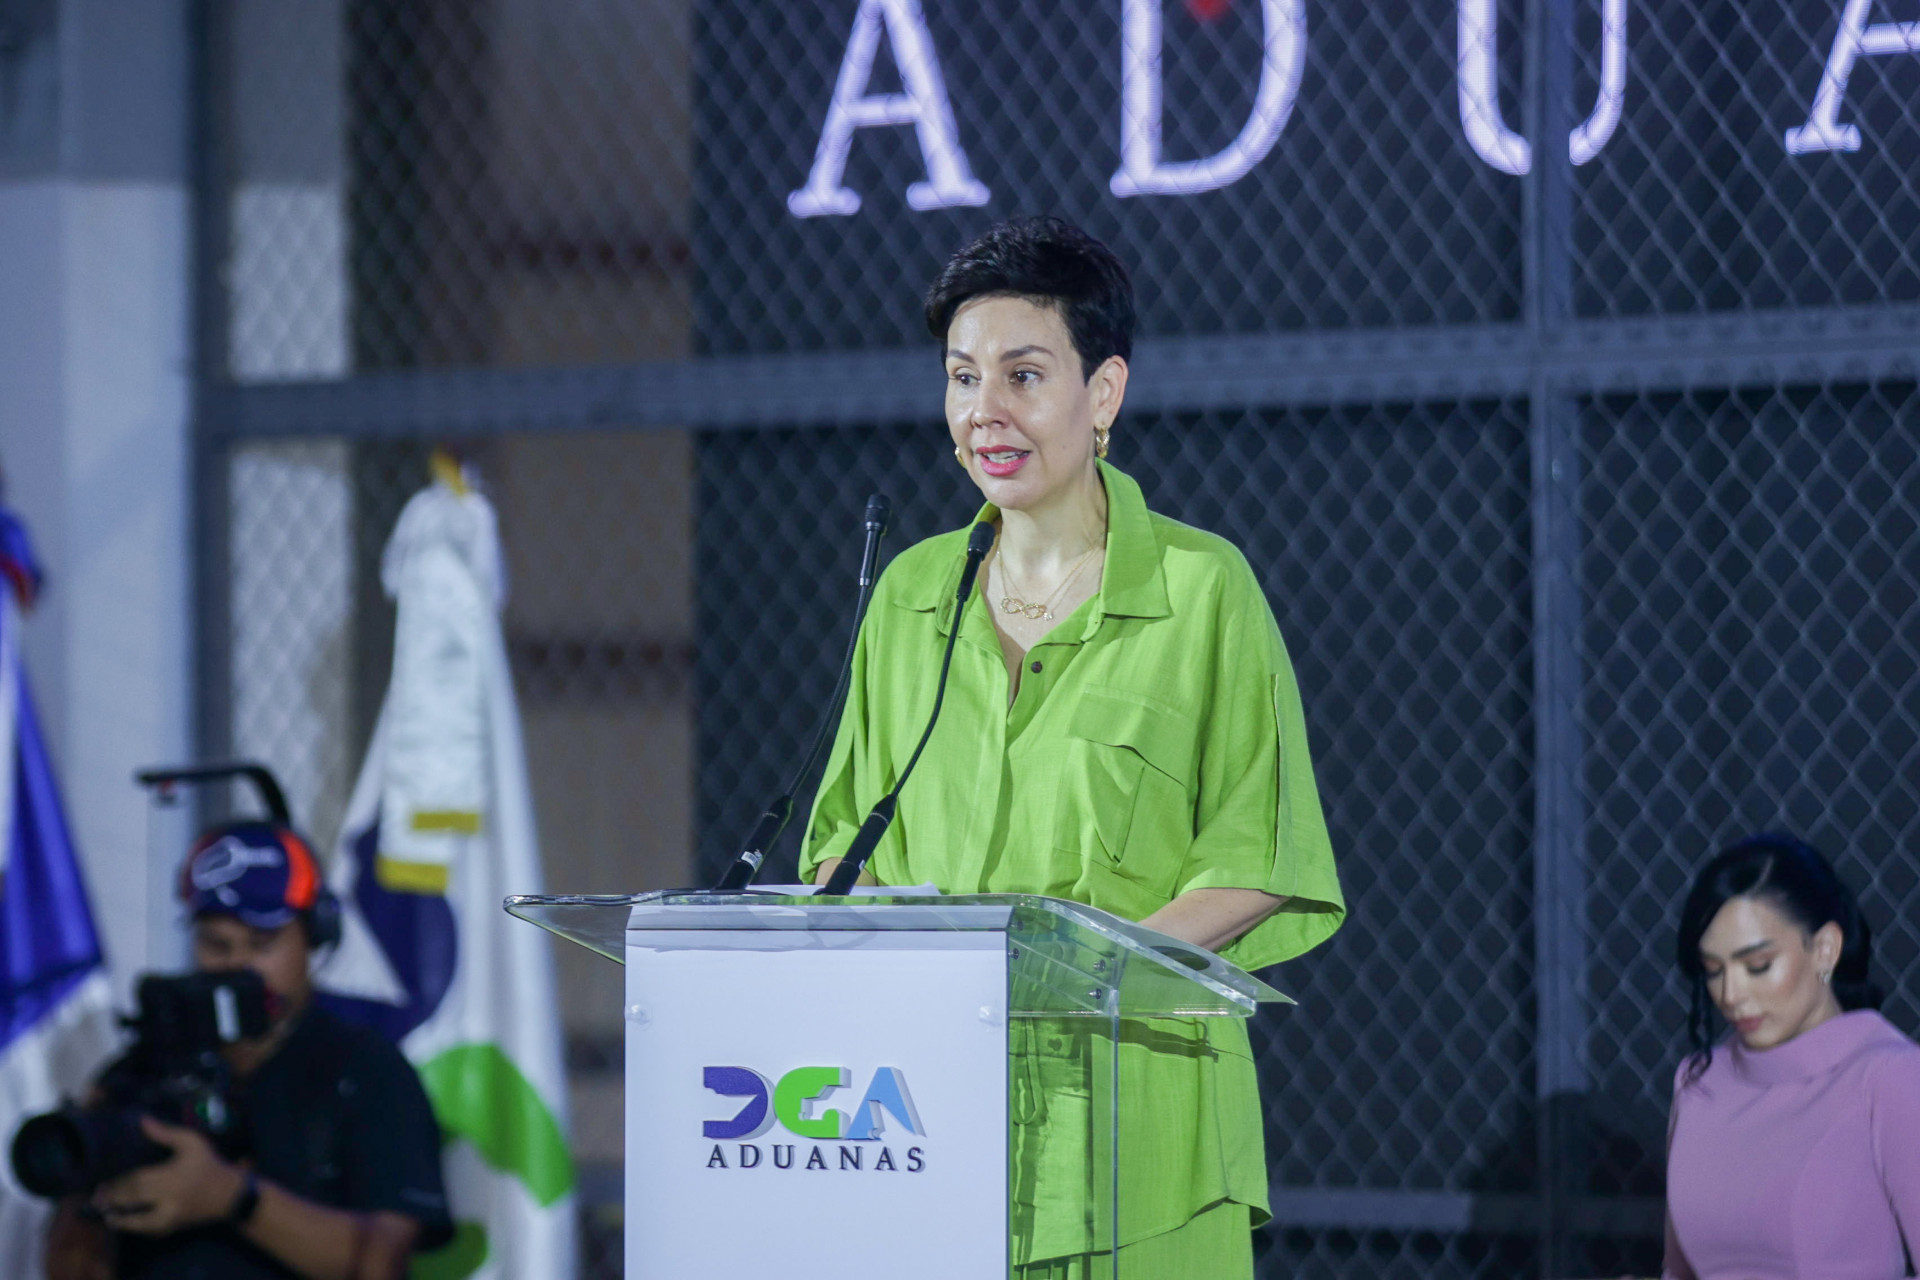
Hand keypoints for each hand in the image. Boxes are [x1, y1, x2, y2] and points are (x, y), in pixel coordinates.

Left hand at [92, 1117, 245, 1235]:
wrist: (229, 1194)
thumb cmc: (208, 1164)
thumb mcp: (193, 1143)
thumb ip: (166, 1133)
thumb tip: (142, 1120)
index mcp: (173, 1177)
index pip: (138, 1181)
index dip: (118, 1183)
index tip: (102, 1183)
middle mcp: (170, 1199)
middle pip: (135, 1200)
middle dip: (114, 1200)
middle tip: (96, 1198)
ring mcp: (171, 1216)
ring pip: (139, 1221)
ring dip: (120, 1219)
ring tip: (105, 1214)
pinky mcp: (173, 1227)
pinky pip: (148, 1230)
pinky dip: (134, 1227)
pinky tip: (123, 1222)